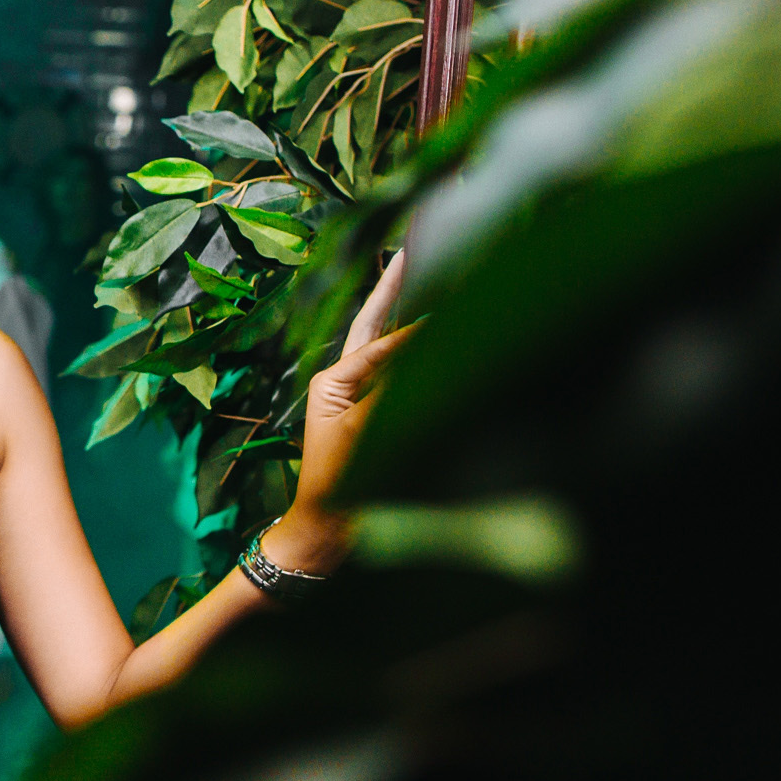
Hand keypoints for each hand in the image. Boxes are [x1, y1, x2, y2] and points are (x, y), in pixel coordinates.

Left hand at [265, 251, 416, 572]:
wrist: (329, 533)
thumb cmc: (338, 486)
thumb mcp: (364, 432)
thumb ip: (395, 389)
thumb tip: (428, 349)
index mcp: (332, 381)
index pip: (380, 343)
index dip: (415, 326)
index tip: (451, 304)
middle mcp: (344, 381)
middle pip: (378, 325)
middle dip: (397, 288)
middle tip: (413, 247)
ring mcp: (361, 398)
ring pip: (391, 345)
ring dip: (409, 312)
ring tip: (425, 270)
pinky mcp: (378, 417)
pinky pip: (403, 375)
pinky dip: (420, 352)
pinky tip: (439, 328)